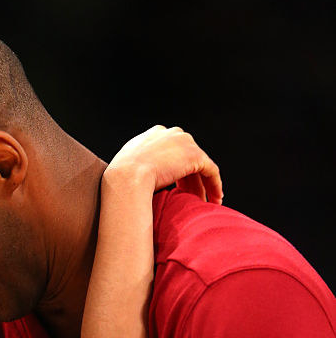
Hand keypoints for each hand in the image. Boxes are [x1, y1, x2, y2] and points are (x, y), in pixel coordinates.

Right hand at [106, 124, 222, 204]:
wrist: (127, 177)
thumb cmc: (121, 179)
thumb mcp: (126, 167)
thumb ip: (136, 167)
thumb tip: (138, 182)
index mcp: (155, 135)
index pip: (172, 153)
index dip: (176, 171)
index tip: (178, 188)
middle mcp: (172, 134)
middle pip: (187, 158)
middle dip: (191, 180)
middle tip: (193, 199)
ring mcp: (185, 142)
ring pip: (200, 166)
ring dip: (204, 186)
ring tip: (206, 203)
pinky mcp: (195, 155)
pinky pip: (210, 171)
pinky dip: (214, 185)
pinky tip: (215, 199)